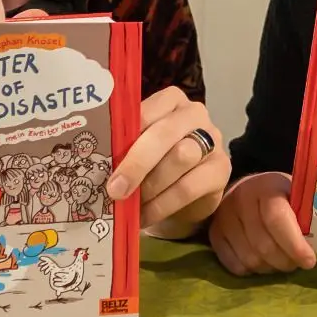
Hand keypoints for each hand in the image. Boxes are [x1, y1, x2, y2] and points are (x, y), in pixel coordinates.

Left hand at [105, 86, 230, 230]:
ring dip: (151, 185)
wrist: (187, 191)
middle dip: (137, 163)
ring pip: (181, 158)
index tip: (103, 158)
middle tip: (115, 189)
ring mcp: (212, 139)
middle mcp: (193, 113)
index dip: (124, 134)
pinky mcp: (221, 168)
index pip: (146, 110)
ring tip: (130, 205)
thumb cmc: (156, 162)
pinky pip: (189, 187)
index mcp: (169, 100)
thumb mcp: (139, 148)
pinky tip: (145, 216)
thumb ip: (124, 147)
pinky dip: (163, 205)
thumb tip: (94, 164)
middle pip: (164, 133)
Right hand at [207, 172, 316, 274]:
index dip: (294, 245)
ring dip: (269, 268)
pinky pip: (233, 265)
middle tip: (296, 264)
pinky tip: (262, 262)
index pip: (277, 220)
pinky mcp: (214, 233)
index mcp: (266, 186)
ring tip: (280, 262)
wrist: (250, 188)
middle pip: (264, 245)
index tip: (309, 261)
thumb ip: (308, 216)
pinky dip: (251, 270)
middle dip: (285, 262)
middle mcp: (240, 198)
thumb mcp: (298, 196)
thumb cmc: (283, 196)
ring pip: (250, 259)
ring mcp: (224, 216)